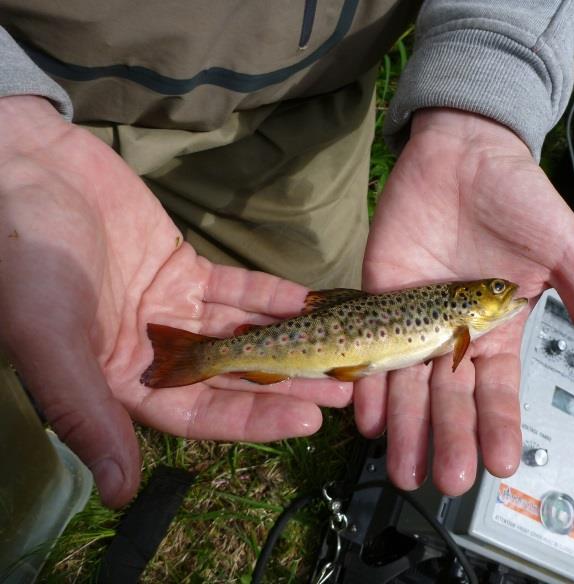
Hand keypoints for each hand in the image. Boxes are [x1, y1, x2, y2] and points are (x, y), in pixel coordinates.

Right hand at [0, 96, 351, 507]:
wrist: (21, 167)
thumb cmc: (23, 253)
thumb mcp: (50, 337)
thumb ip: (86, 412)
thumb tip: (118, 492)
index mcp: (116, 377)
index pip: (198, 412)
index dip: (253, 418)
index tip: (307, 421)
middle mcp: (148, 349)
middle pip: (231, 376)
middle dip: (286, 383)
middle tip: (342, 389)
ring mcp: (168, 306)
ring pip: (241, 332)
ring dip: (290, 341)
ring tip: (340, 350)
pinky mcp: (180, 265)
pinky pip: (236, 288)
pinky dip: (271, 297)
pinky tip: (311, 303)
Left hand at [355, 108, 573, 495]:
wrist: (463, 152)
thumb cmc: (518, 198)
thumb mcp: (562, 251)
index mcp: (498, 330)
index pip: (499, 390)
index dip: (500, 425)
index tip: (502, 463)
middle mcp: (453, 335)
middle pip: (450, 398)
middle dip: (449, 437)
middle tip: (447, 479)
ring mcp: (413, 320)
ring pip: (409, 384)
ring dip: (406, 426)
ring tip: (402, 468)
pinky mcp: (379, 298)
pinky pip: (371, 347)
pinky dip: (368, 381)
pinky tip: (367, 417)